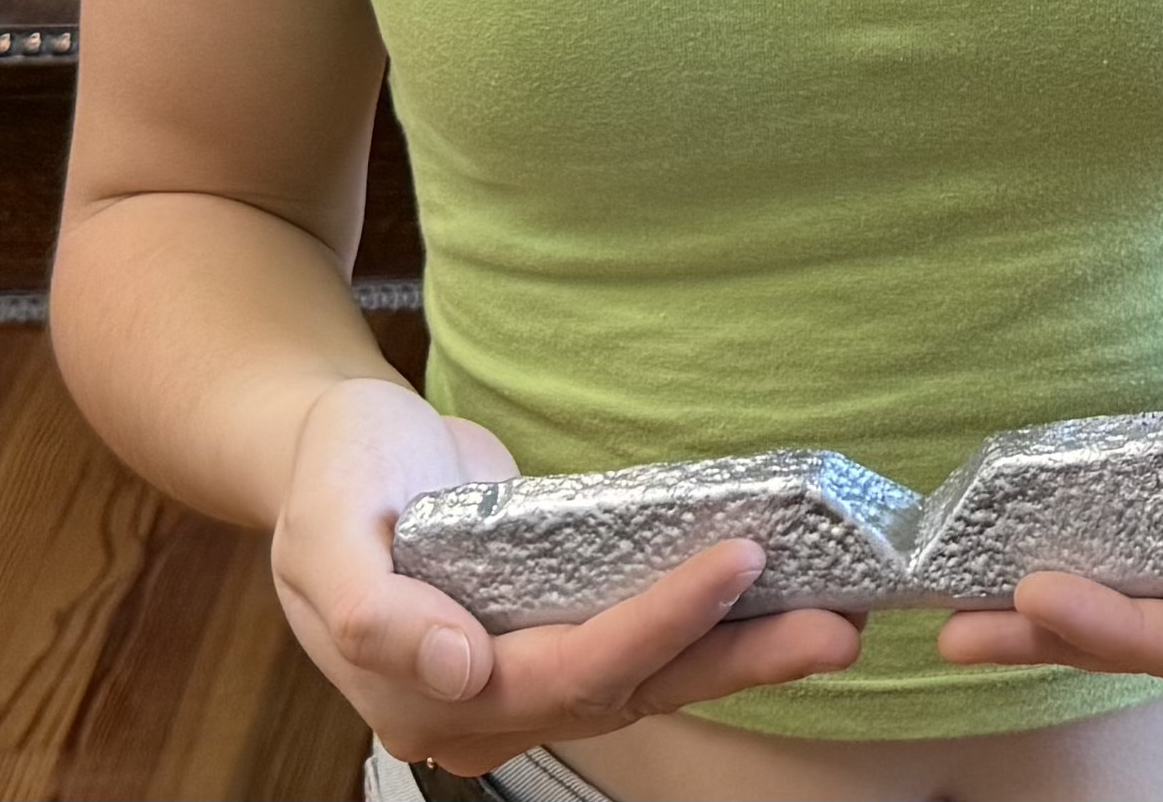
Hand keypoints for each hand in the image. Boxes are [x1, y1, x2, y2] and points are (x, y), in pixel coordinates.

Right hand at [268, 376, 864, 774]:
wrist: (339, 454)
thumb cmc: (332, 478)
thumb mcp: (325, 530)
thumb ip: (378, 610)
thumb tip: (459, 671)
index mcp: (424, 694)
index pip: (559, 673)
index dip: (651, 627)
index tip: (730, 568)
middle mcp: (486, 708)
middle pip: (627, 690)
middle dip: (734, 659)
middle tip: (834, 627)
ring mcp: (526, 678)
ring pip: (650, 680)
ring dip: (746, 656)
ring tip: (838, 624)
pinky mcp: (559, 637)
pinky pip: (645, 644)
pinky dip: (713, 628)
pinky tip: (781, 603)